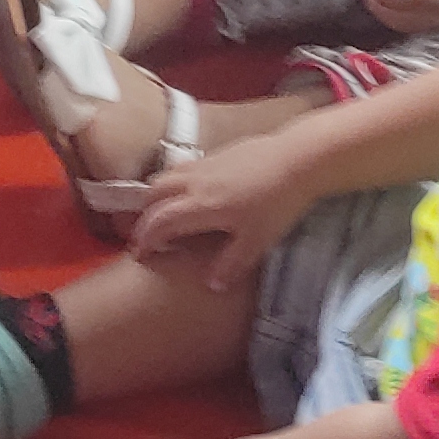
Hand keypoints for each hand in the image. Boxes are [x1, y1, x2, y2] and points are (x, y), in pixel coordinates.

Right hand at [128, 132, 322, 295]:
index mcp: (199, 206)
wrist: (298, 159)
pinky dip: (174, 182)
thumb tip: (210, 285)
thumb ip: (231, 264)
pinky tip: (192, 194)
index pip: (159, 222)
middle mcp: (194, 183)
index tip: (140, 254)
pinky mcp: (216, 154)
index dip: (145, 239)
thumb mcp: (256, 241)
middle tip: (148, 235)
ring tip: (163, 213)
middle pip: (153, 195)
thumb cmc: (277, 203)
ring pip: (165, 177)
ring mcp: (204, 165)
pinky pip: (183, 168)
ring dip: (156, 195)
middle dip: (144, 215)